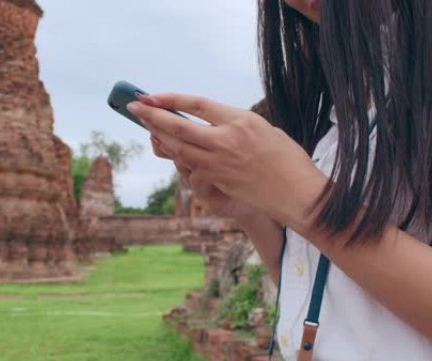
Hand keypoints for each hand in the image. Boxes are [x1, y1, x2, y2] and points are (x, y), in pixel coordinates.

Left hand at [130, 94, 328, 232]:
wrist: (297, 193)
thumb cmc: (288, 159)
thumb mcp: (266, 130)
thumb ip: (238, 125)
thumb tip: (217, 124)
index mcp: (240, 120)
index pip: (196, 104)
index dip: (171, 99)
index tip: (153, 96)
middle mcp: (226, 139)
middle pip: (179, 125)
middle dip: (152, 115)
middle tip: (134, 107)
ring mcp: (219, 163)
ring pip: (178, 147)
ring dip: (159, 135)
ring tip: (145, 125)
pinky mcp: (218, 181)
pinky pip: (189, 165)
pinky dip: (175, 154)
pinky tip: (166, 147)